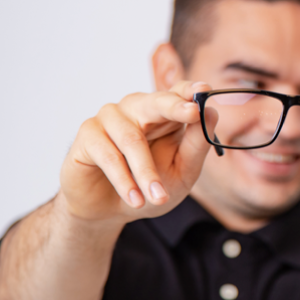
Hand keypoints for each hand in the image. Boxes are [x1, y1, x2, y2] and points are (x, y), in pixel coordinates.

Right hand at [58, 80, 216, 222]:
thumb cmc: (149, 186)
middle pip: (155, 101)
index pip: (177, 93)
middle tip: (193, 113)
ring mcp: (110, 118)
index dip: (190, 90)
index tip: (204, 89)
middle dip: (175, 107)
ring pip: (132, 139)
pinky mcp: (88, 135)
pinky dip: (124, 180)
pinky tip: (135, 199)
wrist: (110, 210)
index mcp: (163, 113)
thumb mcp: (182, 171)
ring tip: (159, 199)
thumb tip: (211, 113)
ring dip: (147, 172)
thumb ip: (196, 144)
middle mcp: (136, 108)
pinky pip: (109, 155)